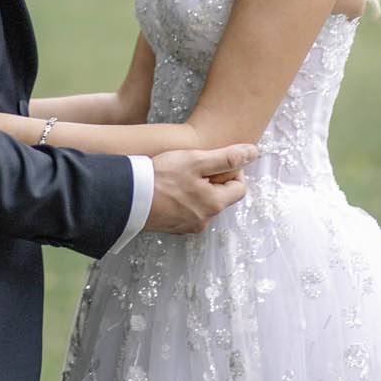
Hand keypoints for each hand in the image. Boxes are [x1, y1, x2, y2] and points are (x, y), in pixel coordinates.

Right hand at [143, 144, 257, 233]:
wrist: (127, 197)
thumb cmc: (161, 177)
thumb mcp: (196, 160)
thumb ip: (226, 157)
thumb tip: (253, 153)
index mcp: (214, 204)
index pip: (240, 188)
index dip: (232, 171)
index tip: (215, 160)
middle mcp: (204, 220)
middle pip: (220, 197)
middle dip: (212, 181)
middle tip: (193, 166)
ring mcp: (187, 226)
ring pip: (202, 204)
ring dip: (196, 190)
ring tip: (177, 176)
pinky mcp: (172, 227)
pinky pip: (185, 211)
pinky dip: (181, 200)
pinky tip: (167, 188)